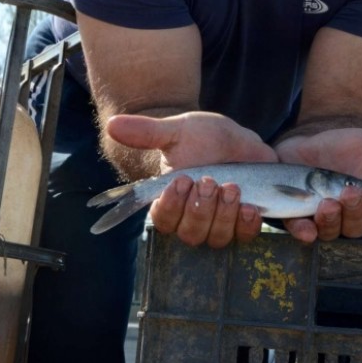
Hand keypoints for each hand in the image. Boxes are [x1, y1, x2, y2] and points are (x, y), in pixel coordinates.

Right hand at [107, 111, 277, 246]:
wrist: (237, 140)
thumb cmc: (202, 137)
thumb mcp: (177, 130)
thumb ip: (147, 132)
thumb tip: (112, 125)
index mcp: (170, 201)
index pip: (162, 219)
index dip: (171, 206)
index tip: (181, 181)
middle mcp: (191, 218)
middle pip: (190, 232)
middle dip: (200, 208)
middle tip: (210, 180)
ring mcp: (217, 224)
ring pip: (215, 237)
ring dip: (224, 215)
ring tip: (231, 187)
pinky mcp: (242, 223)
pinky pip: (243, 235)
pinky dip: (246, 224)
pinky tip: (249, 206)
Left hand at [274, 116, 361, 241]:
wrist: (305, 150)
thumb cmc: (342, 151)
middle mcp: (347, 216)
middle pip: (356, 225)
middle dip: (355, 211)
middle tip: (349, 194)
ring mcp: (321, 220)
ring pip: (330, 231)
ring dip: (330, 221)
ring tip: (327, 205)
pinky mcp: (296, 217)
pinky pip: (300, 229)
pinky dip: (302, 230)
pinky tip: (304, 228)